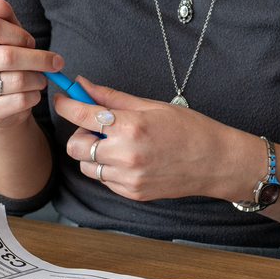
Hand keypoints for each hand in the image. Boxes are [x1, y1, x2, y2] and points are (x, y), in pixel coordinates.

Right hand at [0, 0, 62, 132]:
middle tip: (55, 62)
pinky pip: (20, 101)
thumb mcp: (7, 35)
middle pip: (8, 56)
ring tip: (41, 77)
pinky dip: (34, 95)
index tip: (30, 41)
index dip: (18, 34)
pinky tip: (32, 92)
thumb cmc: (3, 61)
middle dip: (38, 58)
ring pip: (17, 80)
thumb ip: (4, 18)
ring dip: (39, 78)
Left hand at [53, 78, 265, 202]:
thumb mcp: (151, 106)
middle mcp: (125, 154)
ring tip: (117, 144)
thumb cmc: (189, 129)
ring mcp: (128, 177)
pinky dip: (108, 168)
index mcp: (131, 126)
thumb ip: (112, 97)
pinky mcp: (132, 193)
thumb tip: (83, 84)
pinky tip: (129, 159)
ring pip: (86, 165)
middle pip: (74, 145)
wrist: (216, 162)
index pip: (81, 114)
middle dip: (80, 133)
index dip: (66, 104)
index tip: (63, 99)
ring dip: (93, 152)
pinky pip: (104, 180)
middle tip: (98, 126)